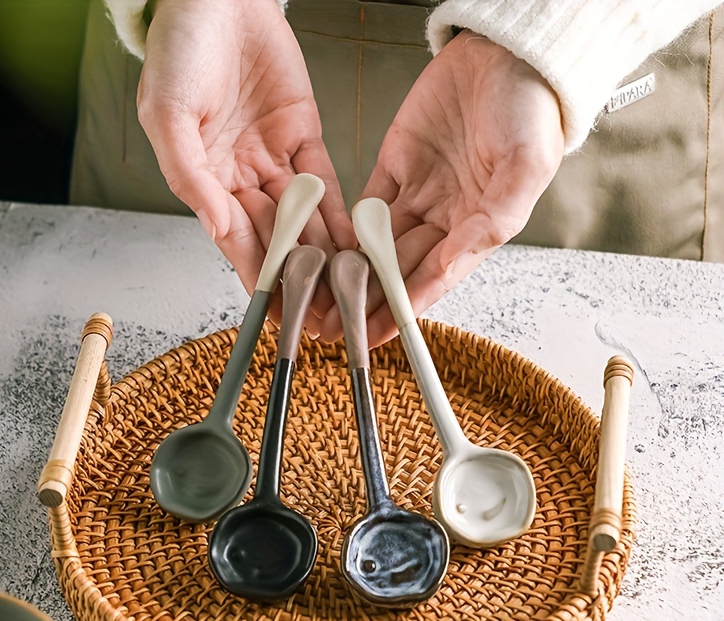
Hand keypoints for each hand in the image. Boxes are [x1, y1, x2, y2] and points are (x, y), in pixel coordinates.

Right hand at [137, 0, 355, 328]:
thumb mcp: (166, 114)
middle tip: (322, 314)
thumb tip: (218, 227)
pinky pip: (325, 182)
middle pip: (274, 238)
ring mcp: (274, 159)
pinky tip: (354, 243)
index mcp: (203, 179)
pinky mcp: (304, 135)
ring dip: (324, 255)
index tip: (276, 314)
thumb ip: (189, 175)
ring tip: (344, 290)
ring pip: (303, 218)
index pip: (234, 240)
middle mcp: (240, 177)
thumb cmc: (179, 48)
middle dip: (298, 279)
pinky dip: (339, 212)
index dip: (257, 277)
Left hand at [320, 30, 564, 346]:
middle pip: (399, 270)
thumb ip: (493, 221)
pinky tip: (327, 254)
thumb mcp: (525, 167)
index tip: (375, 334)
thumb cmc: (530, 109)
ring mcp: (418, 194)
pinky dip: (347, 231)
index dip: (403, 309)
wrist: (507, 52)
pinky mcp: (394, 166)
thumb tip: (450, 267)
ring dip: (352, 275)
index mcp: (478, 228)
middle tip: (336, 328)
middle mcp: (445, 219)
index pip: (433, 279)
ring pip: (377, 246)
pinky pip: (366, 206)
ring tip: (323, 301)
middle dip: (368, 301)